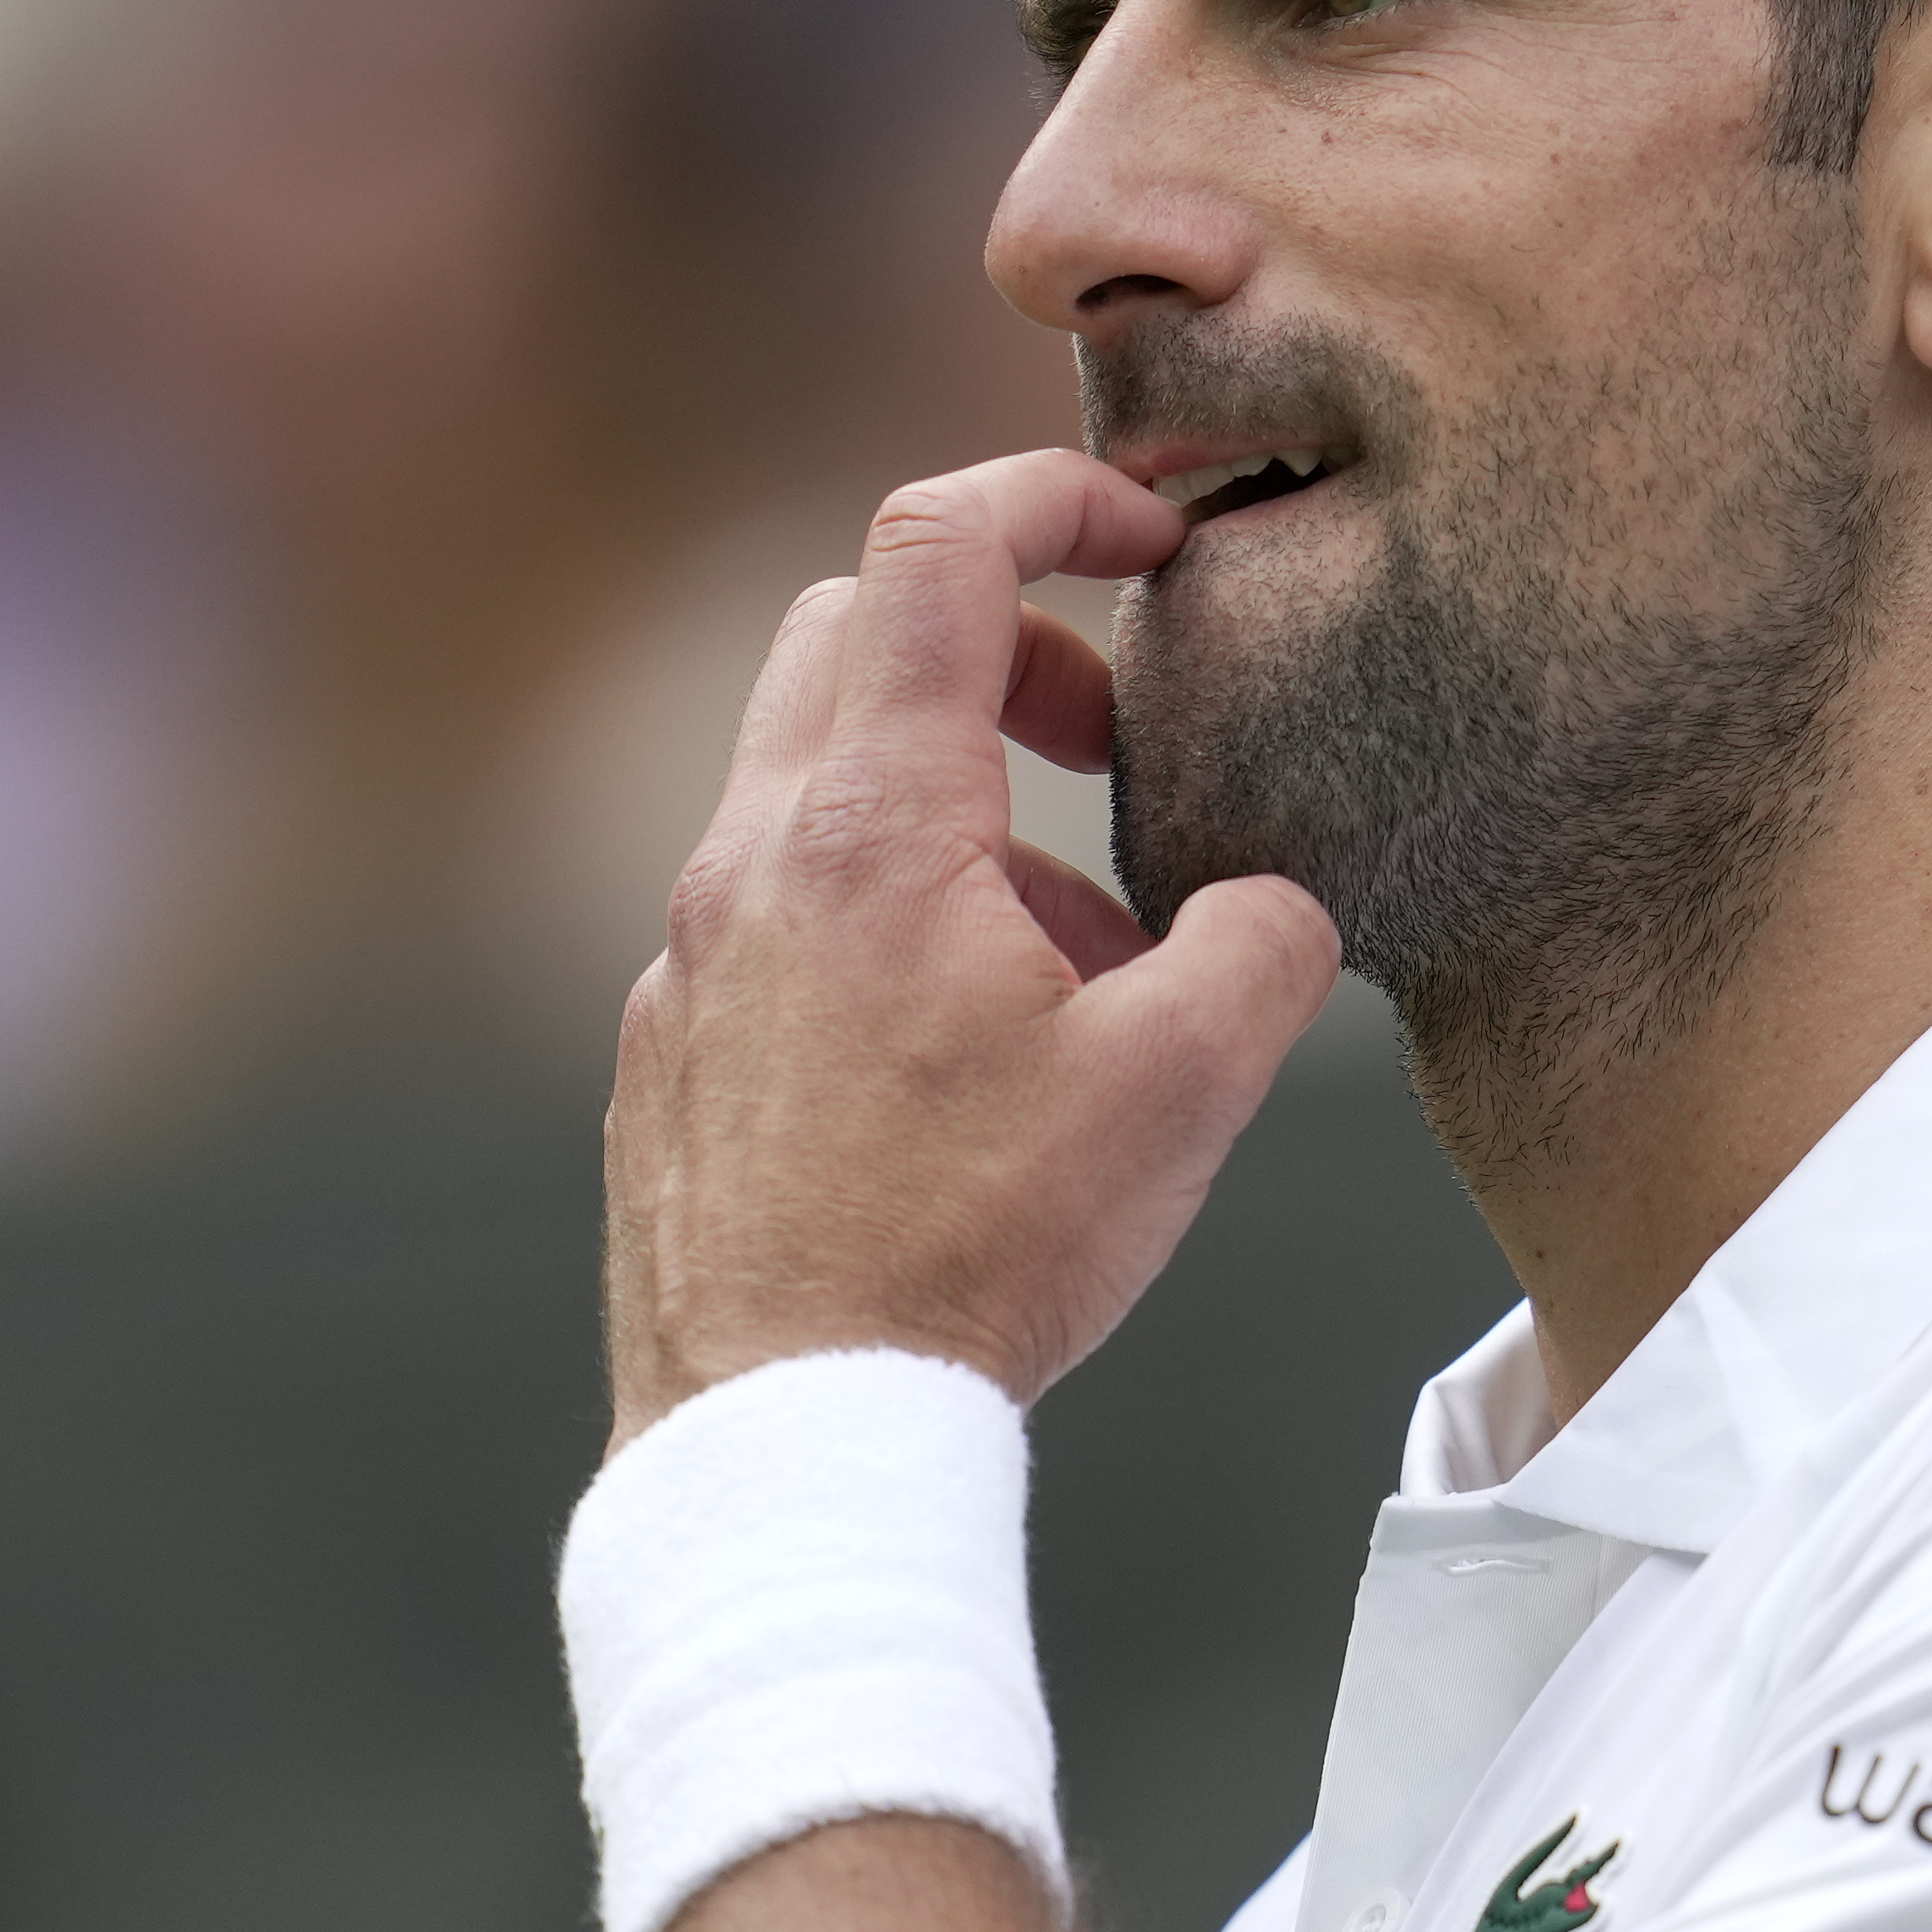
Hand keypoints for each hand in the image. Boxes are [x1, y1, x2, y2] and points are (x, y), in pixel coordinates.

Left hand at [607, 452, 1340, 1443]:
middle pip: (852, 636)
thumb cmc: (971, 1256)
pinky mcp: (668, 1056)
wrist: (781, 1436)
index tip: (1147, 536)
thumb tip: (1263, 911)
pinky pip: (776, 925)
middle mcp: (749, 863)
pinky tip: (961, 1070)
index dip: (1055, 495)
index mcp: (871, 827)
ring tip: (1068, 967)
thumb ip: (1260, 947)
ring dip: (955, 820)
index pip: (937, 547)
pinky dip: (880, 930)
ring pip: (815, 794)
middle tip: (1104, 747)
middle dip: (1000, 650)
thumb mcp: (1182, 1090)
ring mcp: (687, 960)